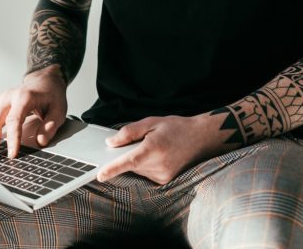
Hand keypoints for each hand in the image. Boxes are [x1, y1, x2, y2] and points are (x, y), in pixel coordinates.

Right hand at [0, 65, 66, 159]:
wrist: (44, 81)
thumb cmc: (51, 95)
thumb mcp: (59, 110)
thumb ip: (51, 126)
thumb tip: (41, 141)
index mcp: (24, 96)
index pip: (14, 119)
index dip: (12, 138)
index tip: (12, 154)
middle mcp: (9, 96)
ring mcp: (1, 99)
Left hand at [96, 113, 232, 184]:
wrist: (202, 138)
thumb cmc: (178, 128)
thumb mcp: (151, 122)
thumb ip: (129, 132)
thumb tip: (111, 143)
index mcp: (154, 149)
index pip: (129, 162)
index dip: (113, 169)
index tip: (100, 175)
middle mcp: (159, 166)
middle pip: (131, 165)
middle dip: (128, 154)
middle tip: (141, 141)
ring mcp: (164, 175)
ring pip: (138, 170)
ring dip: (138, 160)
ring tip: (154, 147)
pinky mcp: (166, 180)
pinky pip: (146, 173)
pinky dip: (146, 165)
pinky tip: (158, 154)